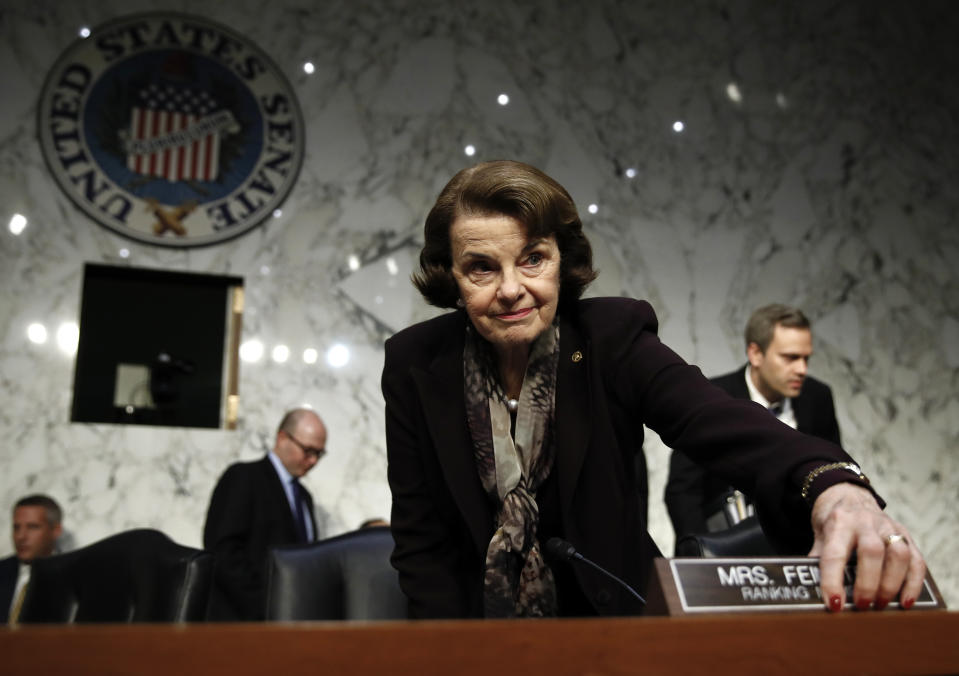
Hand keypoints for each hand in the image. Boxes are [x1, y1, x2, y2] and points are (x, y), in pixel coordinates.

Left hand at [808, 482, 925, 611]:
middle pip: (872, 551)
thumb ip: (817, 561)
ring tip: (882, 604)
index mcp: (839, 522)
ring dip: (892, 584)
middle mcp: (865, 522)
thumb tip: (810, 591)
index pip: (834, 553)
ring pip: (898, 554)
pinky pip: (916, 559)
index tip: (834, 604)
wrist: (849, 496)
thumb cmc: (833, 523)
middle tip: (862, 605)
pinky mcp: (905, 534)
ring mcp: (888, 527)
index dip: (833, 581)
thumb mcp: (819, 537)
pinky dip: (913, 583)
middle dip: (868, 584)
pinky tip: (905, 601)